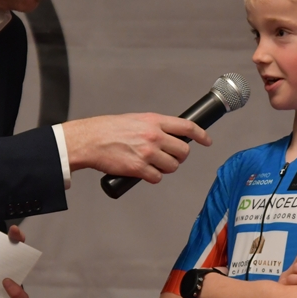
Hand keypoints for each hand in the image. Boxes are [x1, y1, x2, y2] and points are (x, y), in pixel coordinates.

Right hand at [62, 113, 211, 182]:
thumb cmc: (108, 129)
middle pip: (183, 151)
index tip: (206, 141)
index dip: (201, 135)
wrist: (90, 140)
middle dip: (179, 157)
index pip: (187, 127)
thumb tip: (169, 136)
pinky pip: (157, 177)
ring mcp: (147, 152)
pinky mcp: (139, 168)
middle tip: (169, 157)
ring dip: (165, 168)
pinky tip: (143, 172)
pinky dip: (152, 177)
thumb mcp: (135, 119)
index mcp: (154, 120)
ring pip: (172, 166)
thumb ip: (154, 126)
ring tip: (152, 164)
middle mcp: (154, 135)